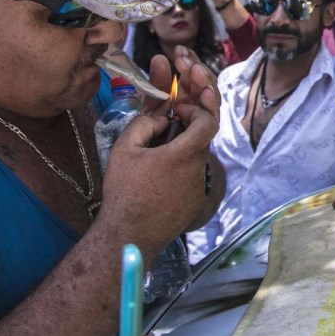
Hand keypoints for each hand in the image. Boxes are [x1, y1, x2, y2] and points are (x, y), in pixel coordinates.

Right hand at [97, 46, 219, 255]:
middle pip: (204, 132)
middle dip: (194, 110)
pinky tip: (161, 153)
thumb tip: (162, 116)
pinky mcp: (192, 199)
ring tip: (164, 123)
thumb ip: (145, 122)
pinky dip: (180, 155)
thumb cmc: (125, 191)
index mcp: (186, 153)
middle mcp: (199, 168)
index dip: (200, 103)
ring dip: (184, 134)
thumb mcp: (126, 148)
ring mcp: (197, 185)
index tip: (181, 101)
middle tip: (178, 99)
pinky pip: (190, 169)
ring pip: (196, 151)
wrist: (128, 236)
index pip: (209, 118)